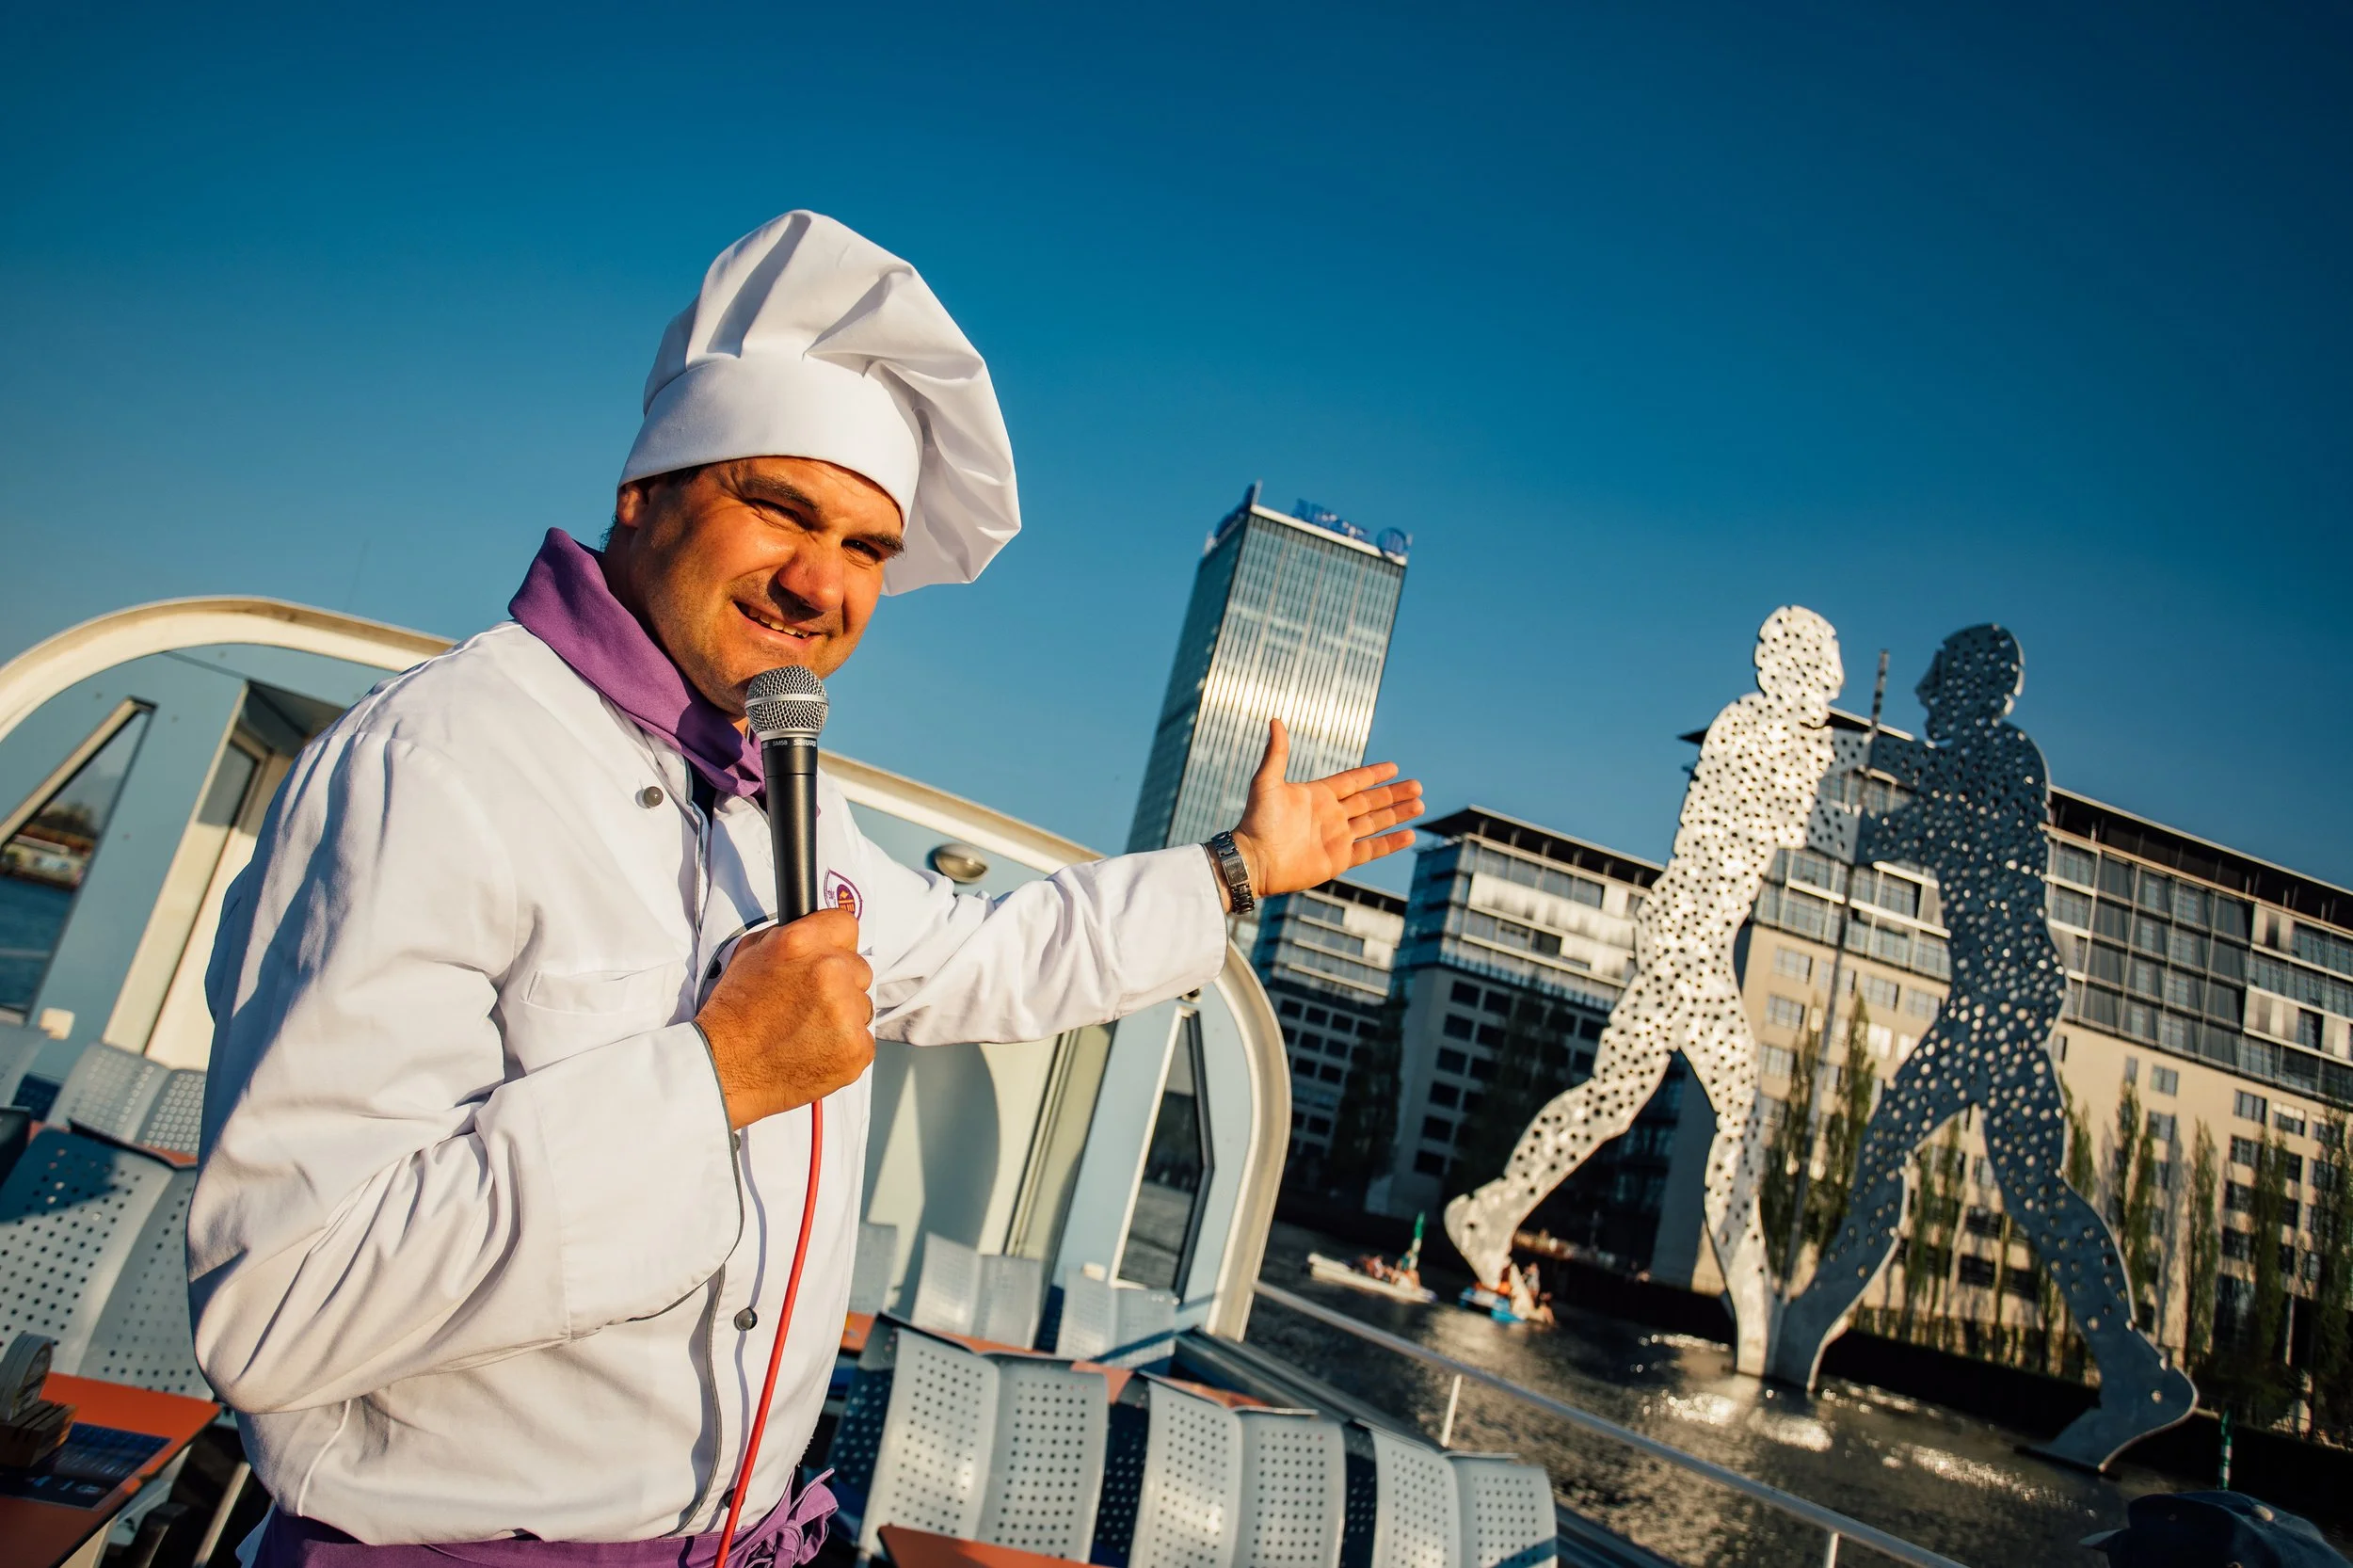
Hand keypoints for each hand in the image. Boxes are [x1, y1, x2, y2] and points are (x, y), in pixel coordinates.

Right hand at [696, 908, 873, 1128]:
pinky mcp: (856, 1048)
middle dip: (840, 983)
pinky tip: (815, 1050)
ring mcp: (845, 1011)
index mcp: (801, 942)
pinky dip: (845, 1047)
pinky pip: (863, 1040)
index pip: (845, 925)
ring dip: (843, 1016)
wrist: (724, 1066)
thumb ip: (791, 937)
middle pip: (859, 969)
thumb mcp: (752, 954)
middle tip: (809, 1003)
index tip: (830, 956)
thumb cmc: (734, 1014)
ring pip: (863, 1006)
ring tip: (807, 1031)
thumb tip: (818, 931)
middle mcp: (828, 971)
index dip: (837, 943)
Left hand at [1228, 718, 1423, 901]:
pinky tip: (1409, 835)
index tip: (1394, 767)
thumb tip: (1275, 719)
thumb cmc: (1257, 821)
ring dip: (1397, 814)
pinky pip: (1370, 849)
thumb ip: (1277, 753)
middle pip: (1370, 801)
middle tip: (1418, 786)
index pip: (1353, 781)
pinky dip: (1390, 843)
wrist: (1253, 860)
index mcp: (1318, 795)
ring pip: (1375, 823)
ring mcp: (1336, 838)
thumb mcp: (1267, 782)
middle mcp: (1331, 815)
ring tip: (1420, 805)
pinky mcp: (1339, 860)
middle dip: (1394, 794)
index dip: (1373, 774)